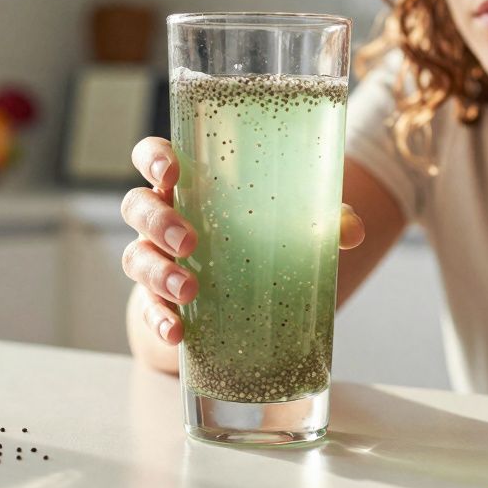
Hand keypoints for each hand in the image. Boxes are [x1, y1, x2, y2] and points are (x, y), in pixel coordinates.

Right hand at [120, 137, 365, 346]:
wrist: (232, 305)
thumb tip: (352, 232)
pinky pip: (146, 309)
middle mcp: (162, 219)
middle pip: (137, 206)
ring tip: (188, 288)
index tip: (171, 170)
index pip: (153, 157)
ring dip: (158, 271)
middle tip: (189, 240)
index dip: (153, 158)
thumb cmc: (255, 243)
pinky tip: (175, 331)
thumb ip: (320, 221)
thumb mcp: (287, 227)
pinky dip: (157, 319)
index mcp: (188, 187)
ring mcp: (154, 261)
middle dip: (157, 221)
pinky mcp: (155, 302)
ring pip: (135, 257)